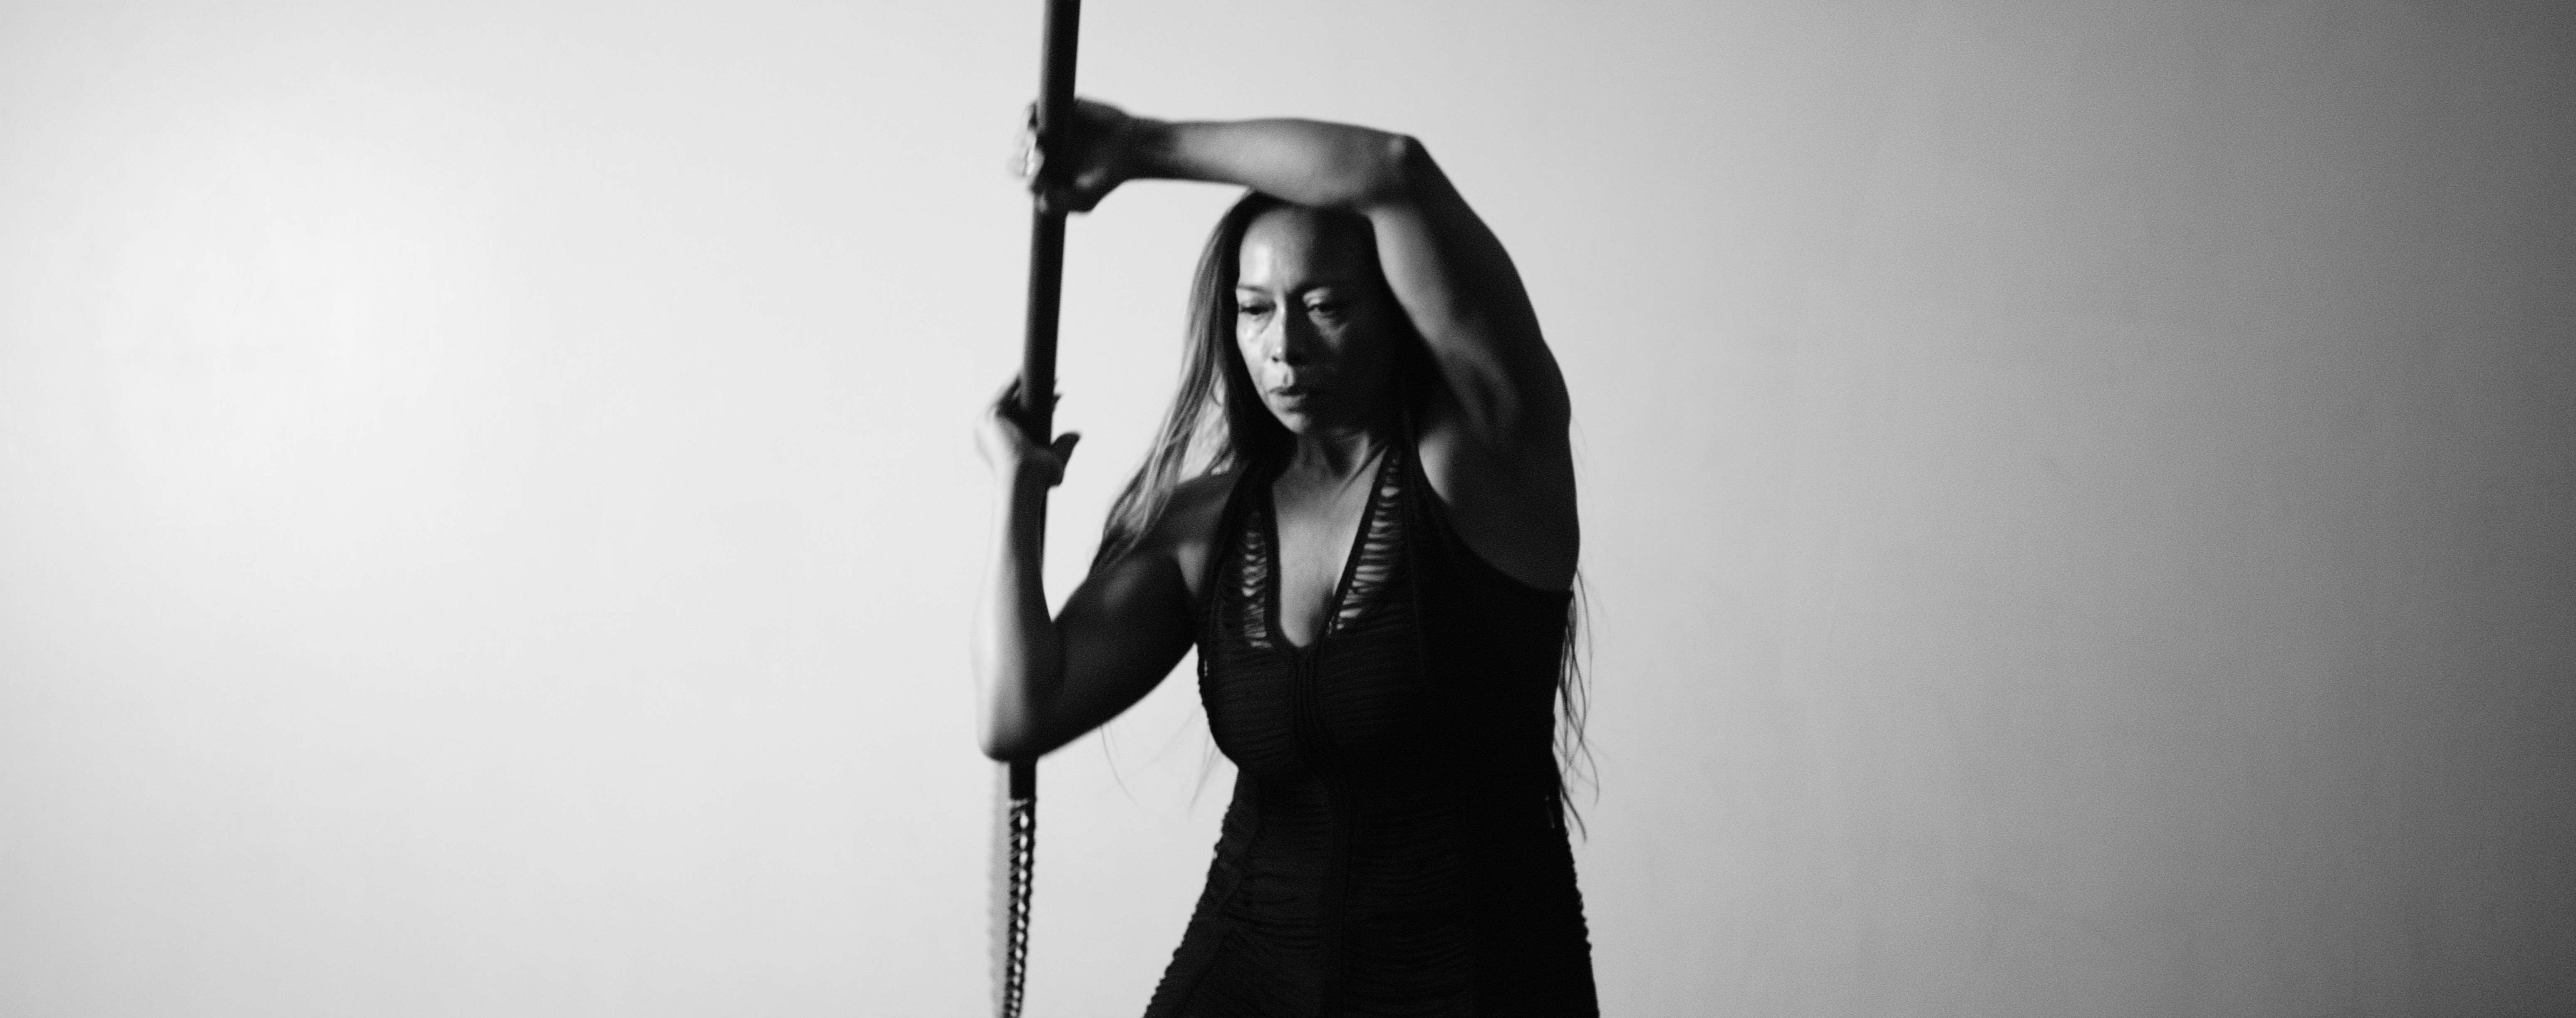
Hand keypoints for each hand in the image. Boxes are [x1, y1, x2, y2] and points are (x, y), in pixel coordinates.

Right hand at [976, 379, 1081, 485]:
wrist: (1024, 478)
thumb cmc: (1037, 479)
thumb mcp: (1053, 462)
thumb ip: (1063, 447)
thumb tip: (1076, 434)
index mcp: (996, 447)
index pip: (1017, 421)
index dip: (1038, 409)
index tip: (1056, 402)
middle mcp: (986, 436)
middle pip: (1014, 407)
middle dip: (1036, 396)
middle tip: (1058, 391)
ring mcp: (984, 426)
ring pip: (1010, 397)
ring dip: (1027, 384)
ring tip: (1048, 378)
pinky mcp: (989, 416)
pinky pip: (1005, 391)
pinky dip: (1016, 380)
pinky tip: (1028, 370)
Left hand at [1022, 98, 1152, 214]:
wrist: (1130, 149)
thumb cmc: (1107, 177)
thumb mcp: (1085, 200)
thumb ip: (1060, 203)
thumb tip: (1036, 197)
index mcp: (1045, 174)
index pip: (1023, 174)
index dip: (1024, 174)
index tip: (1038, 176)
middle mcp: (1042, 152)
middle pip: (1017, 154)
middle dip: (1021, 157)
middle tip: (1040, 158)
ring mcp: (1047, 130)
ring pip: (1022, 132)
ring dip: (1023, 137)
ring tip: (1037, 141)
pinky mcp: (1056, 110)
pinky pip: (1033, 110)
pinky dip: (1029, 115)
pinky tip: (1033, 122)